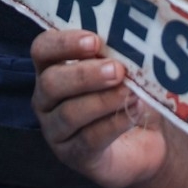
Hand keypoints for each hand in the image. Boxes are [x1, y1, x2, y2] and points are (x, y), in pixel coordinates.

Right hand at [32, 30, 165, 187]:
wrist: (145, 141)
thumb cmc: (128, 95)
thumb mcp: (124, 69)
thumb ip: (121, 51)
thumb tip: (138, 32)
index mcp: (51, 68)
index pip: (42, 49)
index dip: (64, 43)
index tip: (95, 41)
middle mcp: (46, 99)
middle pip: (51, 83)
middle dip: (85, 75)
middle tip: (117, 70)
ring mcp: (56, 131)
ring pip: (69, 114)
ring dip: (103, 101)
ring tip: (131, 93)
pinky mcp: (75, 155)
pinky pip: (89, 139)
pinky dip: (114, 124)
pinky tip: (134, 113)